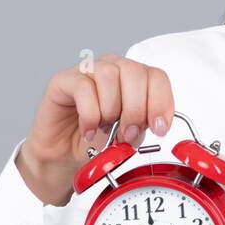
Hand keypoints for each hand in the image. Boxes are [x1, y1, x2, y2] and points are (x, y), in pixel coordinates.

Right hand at [16, 53, 174, 204]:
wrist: (65, 155)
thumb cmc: (98, 141)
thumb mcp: (130, 137)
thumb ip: (143, 126)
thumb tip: (153, 124)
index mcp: (135, 80)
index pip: (156, 77)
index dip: (161, 102)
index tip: (159, 128)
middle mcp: (113, 68)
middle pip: (134, 71)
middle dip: (135, 108)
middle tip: (127, 133)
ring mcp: (88, 71)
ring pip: (109, 75)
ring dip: (110, 109)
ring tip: (104, 128)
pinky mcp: (64, 80)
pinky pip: (83, 87)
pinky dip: (90, 114)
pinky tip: (88, 129)